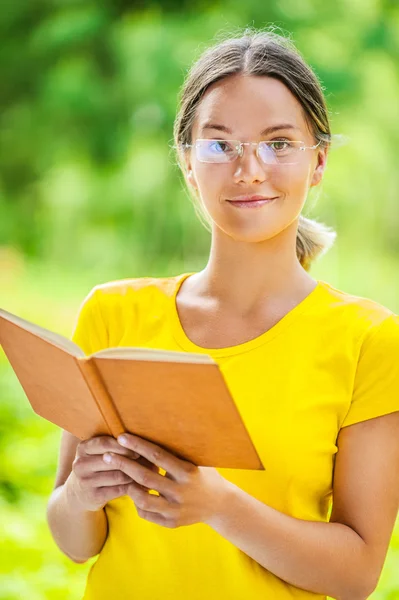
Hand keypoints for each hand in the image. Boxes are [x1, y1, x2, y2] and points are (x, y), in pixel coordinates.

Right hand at [66, 434, 158, 511]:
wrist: (80, 493)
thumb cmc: (99, 466)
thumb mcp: (100, 452)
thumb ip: (117, 444)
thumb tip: (146, 440)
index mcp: (83, 448)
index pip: (105, 443)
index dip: (124, 445)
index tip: (140, 448)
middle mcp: (80, 464)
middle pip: (113, 460)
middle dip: (134, 460)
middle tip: (153, 461)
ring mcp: (85, 482)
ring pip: (118, 476)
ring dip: (138, 474)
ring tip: (154, 472)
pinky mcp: (93, 497)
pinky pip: (119, 490)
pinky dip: (134, 487)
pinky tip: (146, 485)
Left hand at [102, 432, 230, 528]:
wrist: (220, 505)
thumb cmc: (204, 475)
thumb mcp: (195, 460)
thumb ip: (175, 450)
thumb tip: (152, 427)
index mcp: (187, 472)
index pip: (157, 456)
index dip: (138, 445)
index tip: (122, 437)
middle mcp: (181, 491)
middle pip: (145, 478)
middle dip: (124, 465)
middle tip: (106, 456)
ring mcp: (176, 510)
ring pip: (143, 500)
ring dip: (128, 487)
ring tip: (119, 476)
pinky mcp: (172, 523)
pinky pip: (147, 514)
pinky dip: (137, 504)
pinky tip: (134, 492)